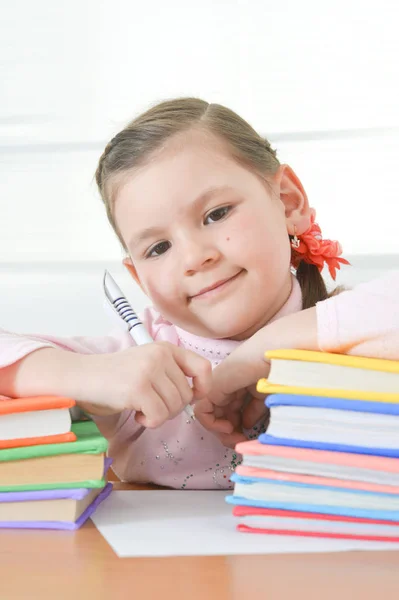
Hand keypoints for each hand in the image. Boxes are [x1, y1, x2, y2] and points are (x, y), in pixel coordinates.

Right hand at [62, 342, 211, 427]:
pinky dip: (149, 421)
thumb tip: (197, 395)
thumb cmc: (116, 376)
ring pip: (175, 407)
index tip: (191, 397)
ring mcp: (149, 370)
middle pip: (187, 395)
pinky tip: (136, 413)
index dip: (203, 387)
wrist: (82, 376)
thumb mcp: (148, 364)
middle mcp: (160, 355)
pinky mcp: (138, 388)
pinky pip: (159, 416)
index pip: (203, 367)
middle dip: (172, 408)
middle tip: (151, 406)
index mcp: (166, 348)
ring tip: (141, 408)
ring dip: (159, 416)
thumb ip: (171, 373)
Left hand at [194, 341, 269, 446]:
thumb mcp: (266, 396)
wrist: (274, 355)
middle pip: (219, 416)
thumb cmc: (276, 372)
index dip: (237, 428)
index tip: (248, 437)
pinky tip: (228, 428)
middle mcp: (225, 387)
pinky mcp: (211, 388)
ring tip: (237, 439)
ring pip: (210, 416)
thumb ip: (254, 411)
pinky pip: (202, 411)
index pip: (230, 412)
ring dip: (222, 433)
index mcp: (238, 387)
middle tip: (241, 443)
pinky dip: (212, 424)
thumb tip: (245, 424)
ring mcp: (217, 387)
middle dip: (229, 434)